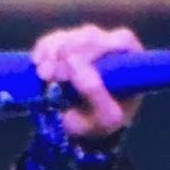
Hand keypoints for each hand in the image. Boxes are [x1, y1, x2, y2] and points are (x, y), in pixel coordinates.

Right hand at [30, 23, 144, 140]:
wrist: (82, 133)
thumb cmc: (100, 126)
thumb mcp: (103, 117)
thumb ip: (94, 91)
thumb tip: (72, 61)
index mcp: (132, 62)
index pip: (120, 41)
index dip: (95, 49)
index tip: (71, 67)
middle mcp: (113, 47)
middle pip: (89, 36)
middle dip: (67, 54)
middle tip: (51, 77)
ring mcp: (89, 43)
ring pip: (69, 36)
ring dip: (51, 54)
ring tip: (44, 77)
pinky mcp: (67, 44)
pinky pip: (53, 39)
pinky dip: (43, 50)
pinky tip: (37, 64)